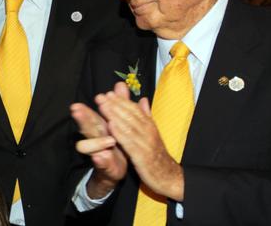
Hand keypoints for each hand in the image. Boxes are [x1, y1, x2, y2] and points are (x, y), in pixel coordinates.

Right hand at [71, 88, 127, 198]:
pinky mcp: (104, 165)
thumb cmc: (115, 142)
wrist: (116, 168)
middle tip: (76, 111)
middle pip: (86, 128)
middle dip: (82, 120)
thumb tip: (119, 84)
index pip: (90, 117)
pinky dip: (101, 160)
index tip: (76, 105)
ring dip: (97, 142)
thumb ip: (119, 103)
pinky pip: (101, 163)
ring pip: (89, 147)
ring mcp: (98, 152)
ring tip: (109, 140)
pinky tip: (101, 157)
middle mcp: (95, 138)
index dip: (83, 112)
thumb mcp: (119, 121)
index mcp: (100, 127)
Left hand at [97, 82, 183, 200]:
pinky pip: (129, 142)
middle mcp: (148, 131)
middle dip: (114, 104)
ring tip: (102, 106)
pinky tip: (110, 126)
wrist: (168, 176)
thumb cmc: (157, 154)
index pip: (134, 109)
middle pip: (130, 115)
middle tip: (101, 96)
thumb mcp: (153, 133)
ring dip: (115, 115)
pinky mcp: (142, 156)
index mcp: (150, 125)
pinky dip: (120, 133)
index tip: (109, 93)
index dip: (121, 101)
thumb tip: (143, 99)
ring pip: (128, 125)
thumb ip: (146, 116)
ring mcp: (145, 143)